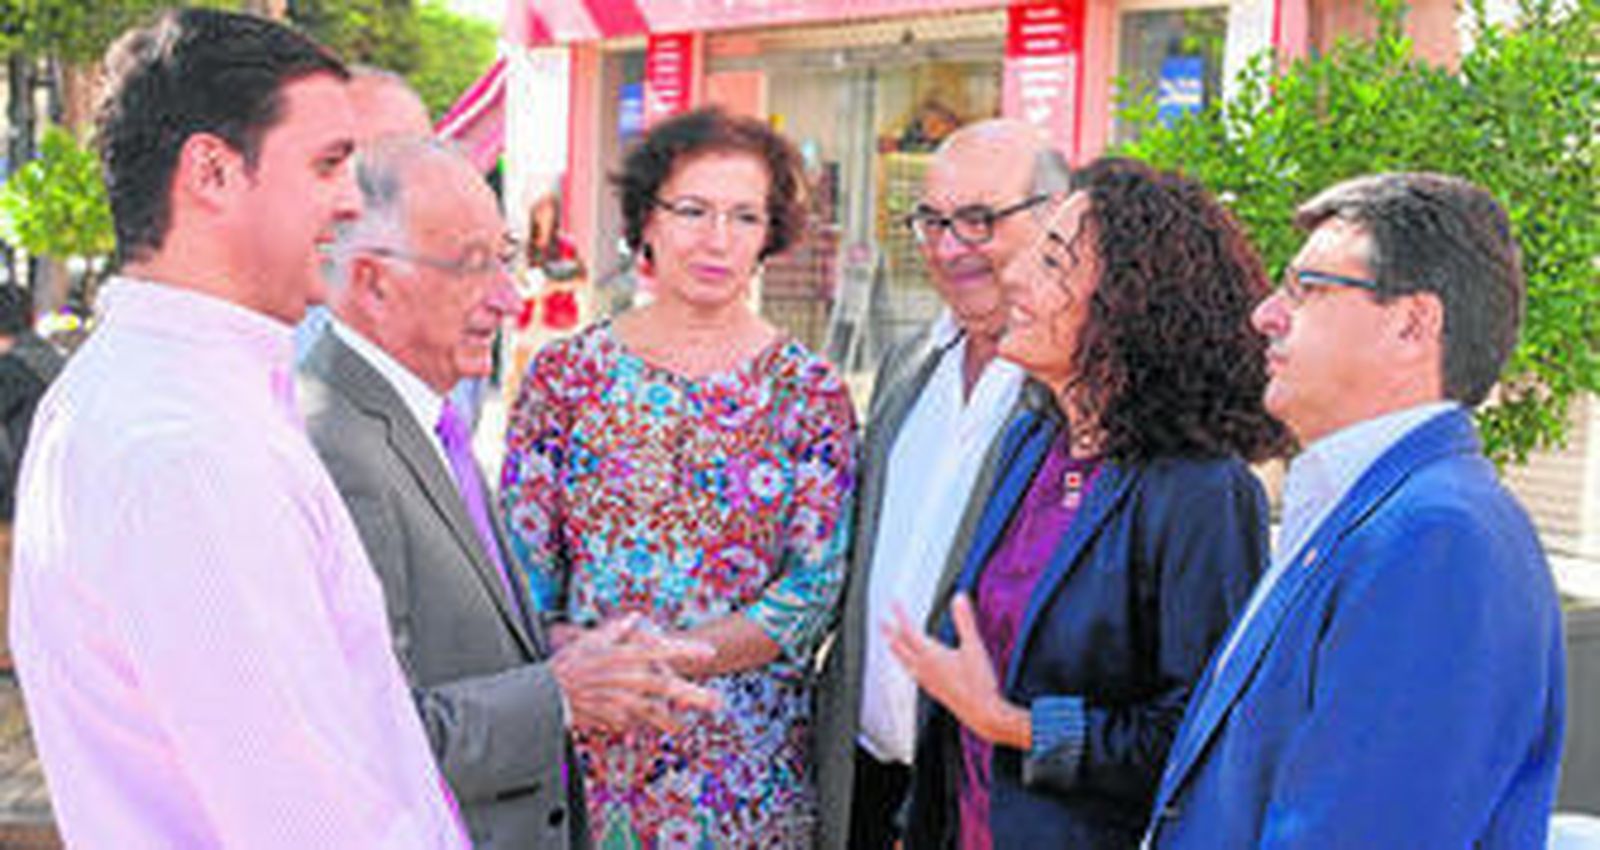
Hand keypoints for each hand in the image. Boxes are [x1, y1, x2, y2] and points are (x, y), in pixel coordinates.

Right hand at [549, 614, 721, 732]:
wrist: (547, 694)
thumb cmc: (568, 664)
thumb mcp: (591, 639)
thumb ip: (616, 629)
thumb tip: (633, 618)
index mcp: (625, 656)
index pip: (662, 651)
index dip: (687, 652)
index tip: (709, 654)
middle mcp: (628, 679)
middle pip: (667, 686)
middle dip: (693, 694)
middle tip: (716, 702)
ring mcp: (622, 701)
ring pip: (655, 712)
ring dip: (673, 720)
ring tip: (686, 726)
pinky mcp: (614, 719)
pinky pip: (634, 724)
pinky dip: (644, 726)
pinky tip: (652, 730)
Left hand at [885, 594, 1029, 749]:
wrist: (982, 714)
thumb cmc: (979, 682)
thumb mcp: (974, 647)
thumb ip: (965, 621)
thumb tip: (959, 598)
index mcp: (931, 655)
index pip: (909, 630)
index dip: (900, 615)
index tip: (894, 603)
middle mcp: (924, 668)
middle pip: (900, 647)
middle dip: (890, 633)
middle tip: (882, 623)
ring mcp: (927, 681)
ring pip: (904, 662)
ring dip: (896, 650)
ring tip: (890, 644)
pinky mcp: (933, 690)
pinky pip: (912, 674)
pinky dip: (907, 665)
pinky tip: (912, 668)